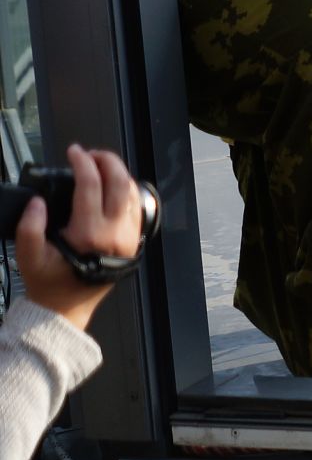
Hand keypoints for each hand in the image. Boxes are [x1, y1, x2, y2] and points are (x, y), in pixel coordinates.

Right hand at [17, 146, 146, 329]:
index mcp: (89, 234)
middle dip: (108, 161)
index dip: (82, 162)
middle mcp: (115, 233)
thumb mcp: (28, 257)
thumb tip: (38, 201)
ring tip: (100, 165)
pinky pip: (136, 207)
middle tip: (91, 153)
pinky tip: (113, 185)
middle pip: (120, 183)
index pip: (90, 185)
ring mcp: (128, 237)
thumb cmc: (48, 282)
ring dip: (119, 173)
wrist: (67, 308)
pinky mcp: (133, 241)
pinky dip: (127, 190)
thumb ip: (28, 227)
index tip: (74, 151)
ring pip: (132, 193)